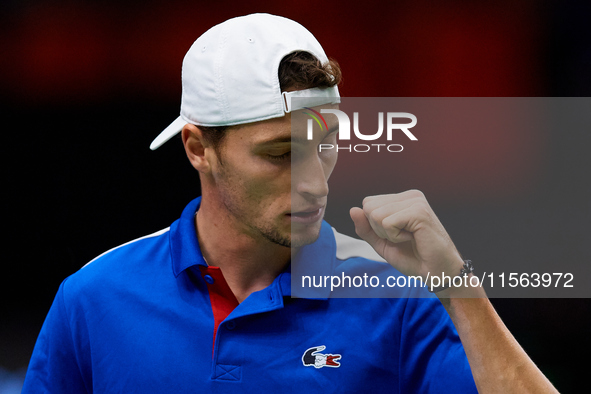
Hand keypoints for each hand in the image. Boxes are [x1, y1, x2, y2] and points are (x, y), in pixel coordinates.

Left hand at [349, 190, 463, 280]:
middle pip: (368, 207)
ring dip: (388, 234)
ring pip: (375, 215)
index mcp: (402, 199)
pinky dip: (395, 237)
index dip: (374, 226)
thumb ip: (366, 228)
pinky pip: (387, 223)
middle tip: (402, 238)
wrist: (437, 272)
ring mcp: (416, 201)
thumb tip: (352, 210)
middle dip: (379, 229)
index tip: (396, 235)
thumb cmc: (414, 258)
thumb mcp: (382, 243)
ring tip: (408, 238)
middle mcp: (410, 196)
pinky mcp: (419, 212)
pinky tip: (413, 239)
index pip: (367, 203)